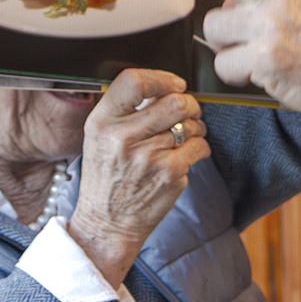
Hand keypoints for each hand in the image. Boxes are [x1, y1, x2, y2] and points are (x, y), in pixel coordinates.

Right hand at [67, 68, 206, 285]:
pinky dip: (199, 148)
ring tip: (184, 137)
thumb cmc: (107, 177)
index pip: (134, 82)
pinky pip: (199, 146)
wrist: (106, 223)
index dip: (162, 78)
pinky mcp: (169, 174)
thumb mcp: (100, 137)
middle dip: (189, 104)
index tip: (174, 84)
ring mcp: (148, 156)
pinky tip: (185, 156)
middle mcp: (123, 137)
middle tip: (188, 112)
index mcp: (102, 122)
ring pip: (191, 124)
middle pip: (175, 101)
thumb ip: (126, 110)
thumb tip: (164, 87)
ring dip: (195, 127)